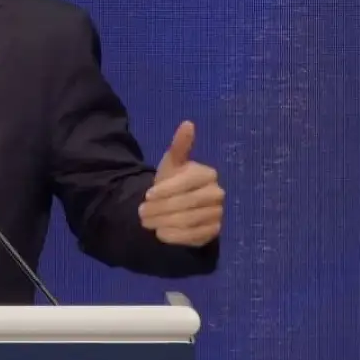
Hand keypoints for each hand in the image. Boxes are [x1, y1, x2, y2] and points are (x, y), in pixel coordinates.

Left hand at [139, 121, 223, 246]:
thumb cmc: (173, 182)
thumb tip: (188, 123)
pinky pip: (191, 236)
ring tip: (147, 222)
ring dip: (162, 222)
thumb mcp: (172, 163)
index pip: (183, 183)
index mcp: (207, 174)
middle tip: (141, 212)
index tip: (147, 195)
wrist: (178, 207)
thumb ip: (179, 146)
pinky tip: (161, 232)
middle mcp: (217, 194)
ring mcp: (217, 214)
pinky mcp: (213, 232)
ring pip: (186, 220)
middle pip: (184, 204)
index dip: (164, 190)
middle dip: (159, 209)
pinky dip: (173, 235)